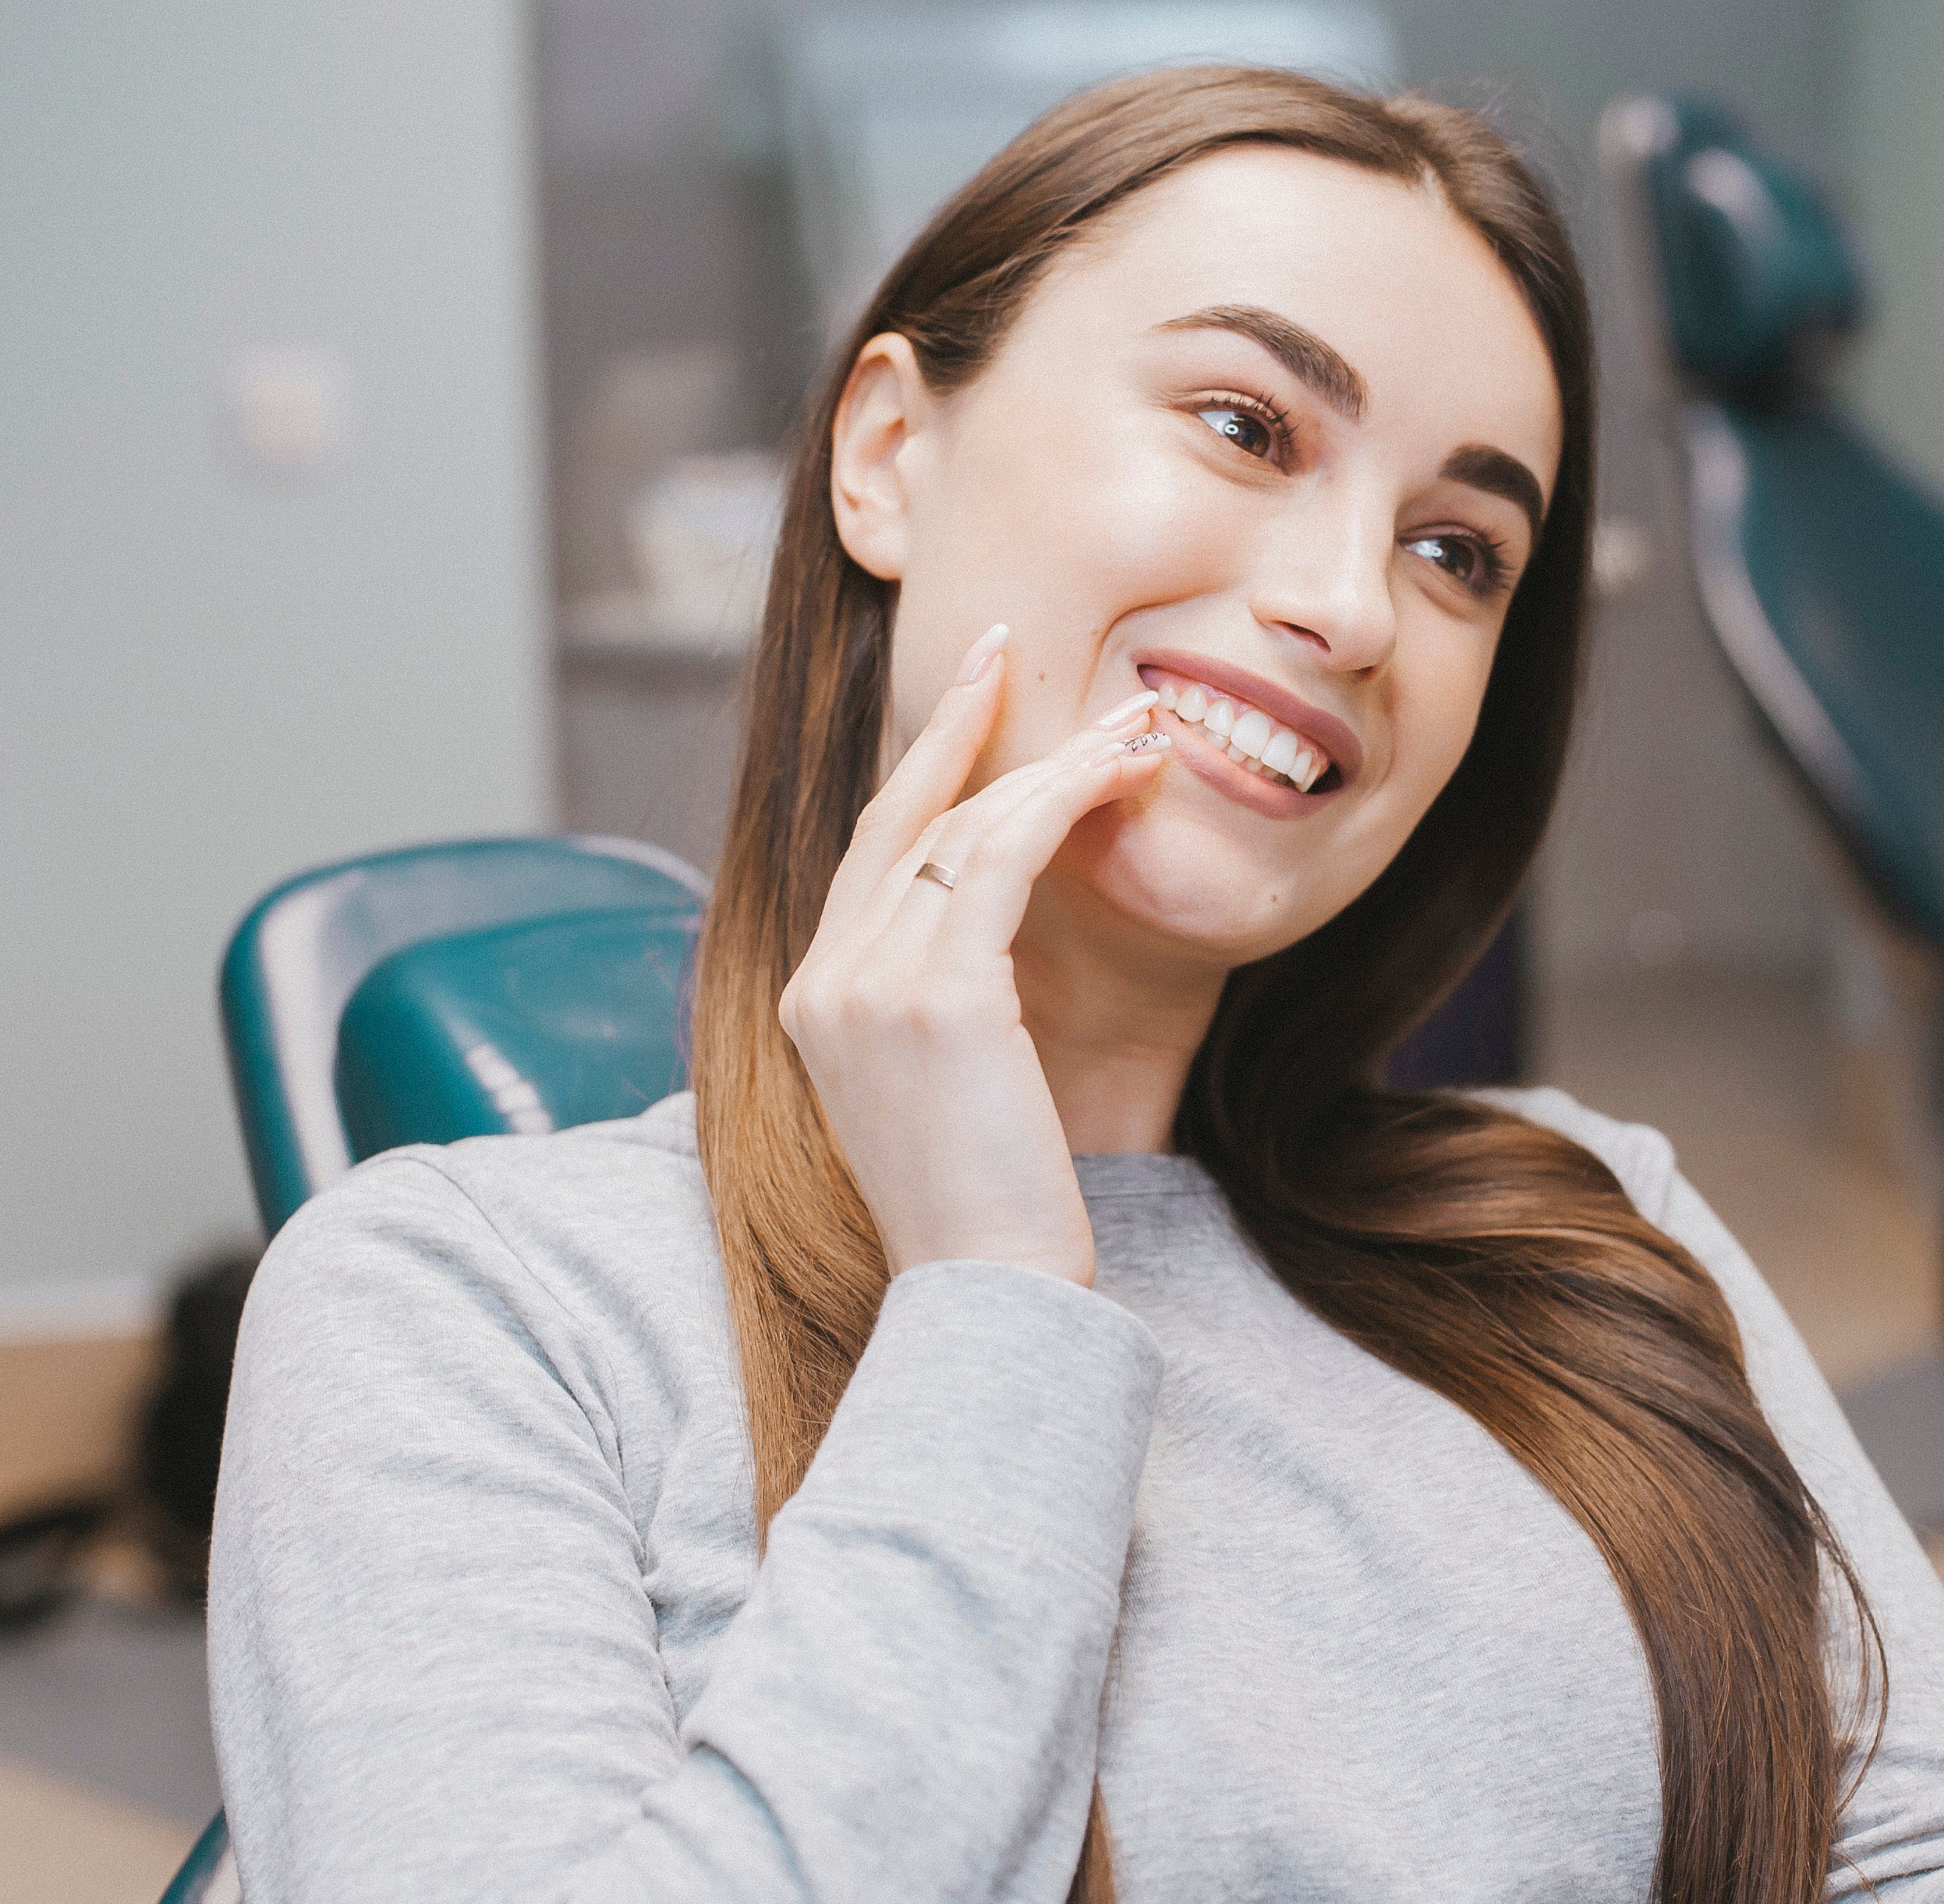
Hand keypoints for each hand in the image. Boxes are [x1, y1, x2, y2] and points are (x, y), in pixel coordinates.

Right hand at [777, 624, 1167, 1285]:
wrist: (986, 1294)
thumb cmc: (985, 1208)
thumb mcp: (936, 1090)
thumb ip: (936, 1006)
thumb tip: (989, 947)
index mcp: (814, 1001)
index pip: (874, 854)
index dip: (923, 766)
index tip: (970, 693)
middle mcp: (824, 980)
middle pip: (903, 818)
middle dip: (967, 726)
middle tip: (1015, 649)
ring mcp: (868, 985)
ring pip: (963, 826)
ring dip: (1051, 762)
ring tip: (1129, 727)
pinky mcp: (937, 995)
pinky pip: (1004, 855)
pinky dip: (1064, 800)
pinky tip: (1122, 773)